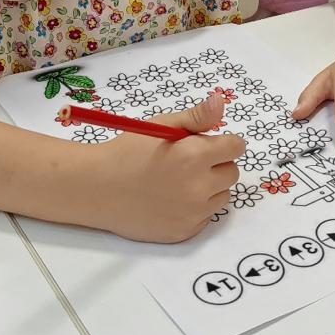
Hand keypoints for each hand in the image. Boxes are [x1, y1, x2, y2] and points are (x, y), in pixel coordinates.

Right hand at [88, 92, 245, 241]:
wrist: (98, 188)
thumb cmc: (128, 151)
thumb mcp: (161, 125)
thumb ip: (197, 117)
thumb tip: (221, 102)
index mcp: (195, 156)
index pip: (236, 147)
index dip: (224, 143)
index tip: (208, 144)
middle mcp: (198, 187)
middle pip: (231, 172)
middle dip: (216, 165)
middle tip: (187, 162)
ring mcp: (192, 213)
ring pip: (222, 195)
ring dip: (209, 187)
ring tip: (178, 181)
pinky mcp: (185, 232)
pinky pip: (206, 216)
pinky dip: (196, 208)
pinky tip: (171, 200)